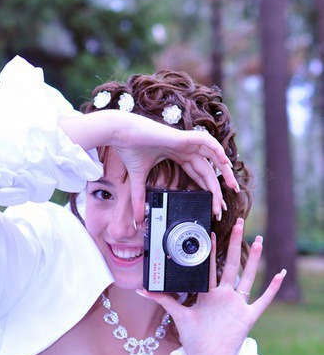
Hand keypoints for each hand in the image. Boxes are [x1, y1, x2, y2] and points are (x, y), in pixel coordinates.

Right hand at [112, 112, 238, 221]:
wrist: (120, 134)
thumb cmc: (129, 151)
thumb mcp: (137, 181)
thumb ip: (139, 199)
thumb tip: (137, 220)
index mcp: (177, 156)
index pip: (198, 175)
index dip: (207, 189)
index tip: (213, 205)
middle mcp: (184, 149)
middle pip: (208, 170)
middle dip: (217, 189)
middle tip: (222, 206)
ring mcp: (185, 142)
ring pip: (213, 156)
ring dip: (224, 171)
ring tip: (233, 186)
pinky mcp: (183, 136)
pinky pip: (207, 142)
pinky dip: (218, 150)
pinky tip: (225, 162)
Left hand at [137, 218, 285, 354]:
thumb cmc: (193, 340)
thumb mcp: (177, 315)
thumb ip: (161, 299)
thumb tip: (138, 289)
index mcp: (209, 294)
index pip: (210, 266)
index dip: (211, 250)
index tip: (210, 232)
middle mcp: (224, 296)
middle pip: (231, 264)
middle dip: (235, 244)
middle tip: (240, 223)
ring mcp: (237, 304)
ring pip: (248, 276)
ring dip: (254, 259)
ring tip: (259, 239)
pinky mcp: (248, 316)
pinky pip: (263, 300)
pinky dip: (272, 288)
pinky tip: (279, 274)